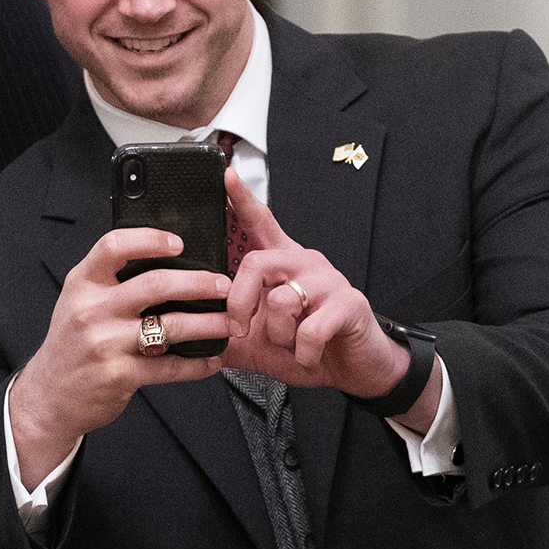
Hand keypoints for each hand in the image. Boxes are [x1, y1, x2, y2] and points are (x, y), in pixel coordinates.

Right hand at [8, 229, 233, 487]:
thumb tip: (165, 262)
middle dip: (199, 283)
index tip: (178, 242)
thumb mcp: (79, 302)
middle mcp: (92, 310)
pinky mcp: (119, 375)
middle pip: (155, 284)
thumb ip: (111, 281)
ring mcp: (105, 343)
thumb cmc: (72, 345)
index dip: (150, 239)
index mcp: (83, 283)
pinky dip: (196, 364)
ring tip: (229, 322)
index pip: (114, 246)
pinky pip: (169, 367)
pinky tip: (211, 360)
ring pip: (170, 326)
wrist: (50, 396)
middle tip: (224, 285)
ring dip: (208, 323)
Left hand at [218, 171, 417, 407]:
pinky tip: (310, 356)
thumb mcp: (260, 343)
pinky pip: (308, 330)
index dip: (242, 200)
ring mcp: (328, 282)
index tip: (226, 176)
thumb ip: (228, 336)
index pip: (261, 224)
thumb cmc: (310, 349)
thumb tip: (193, 336)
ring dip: (279, 337)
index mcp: (283, 267)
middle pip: (256, 263)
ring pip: (280, 302)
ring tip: (292, 346)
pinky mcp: (348, 304)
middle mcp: (304, 265)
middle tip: (240, 330)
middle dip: (239, 302)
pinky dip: (302, 353)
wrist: (355, 371)